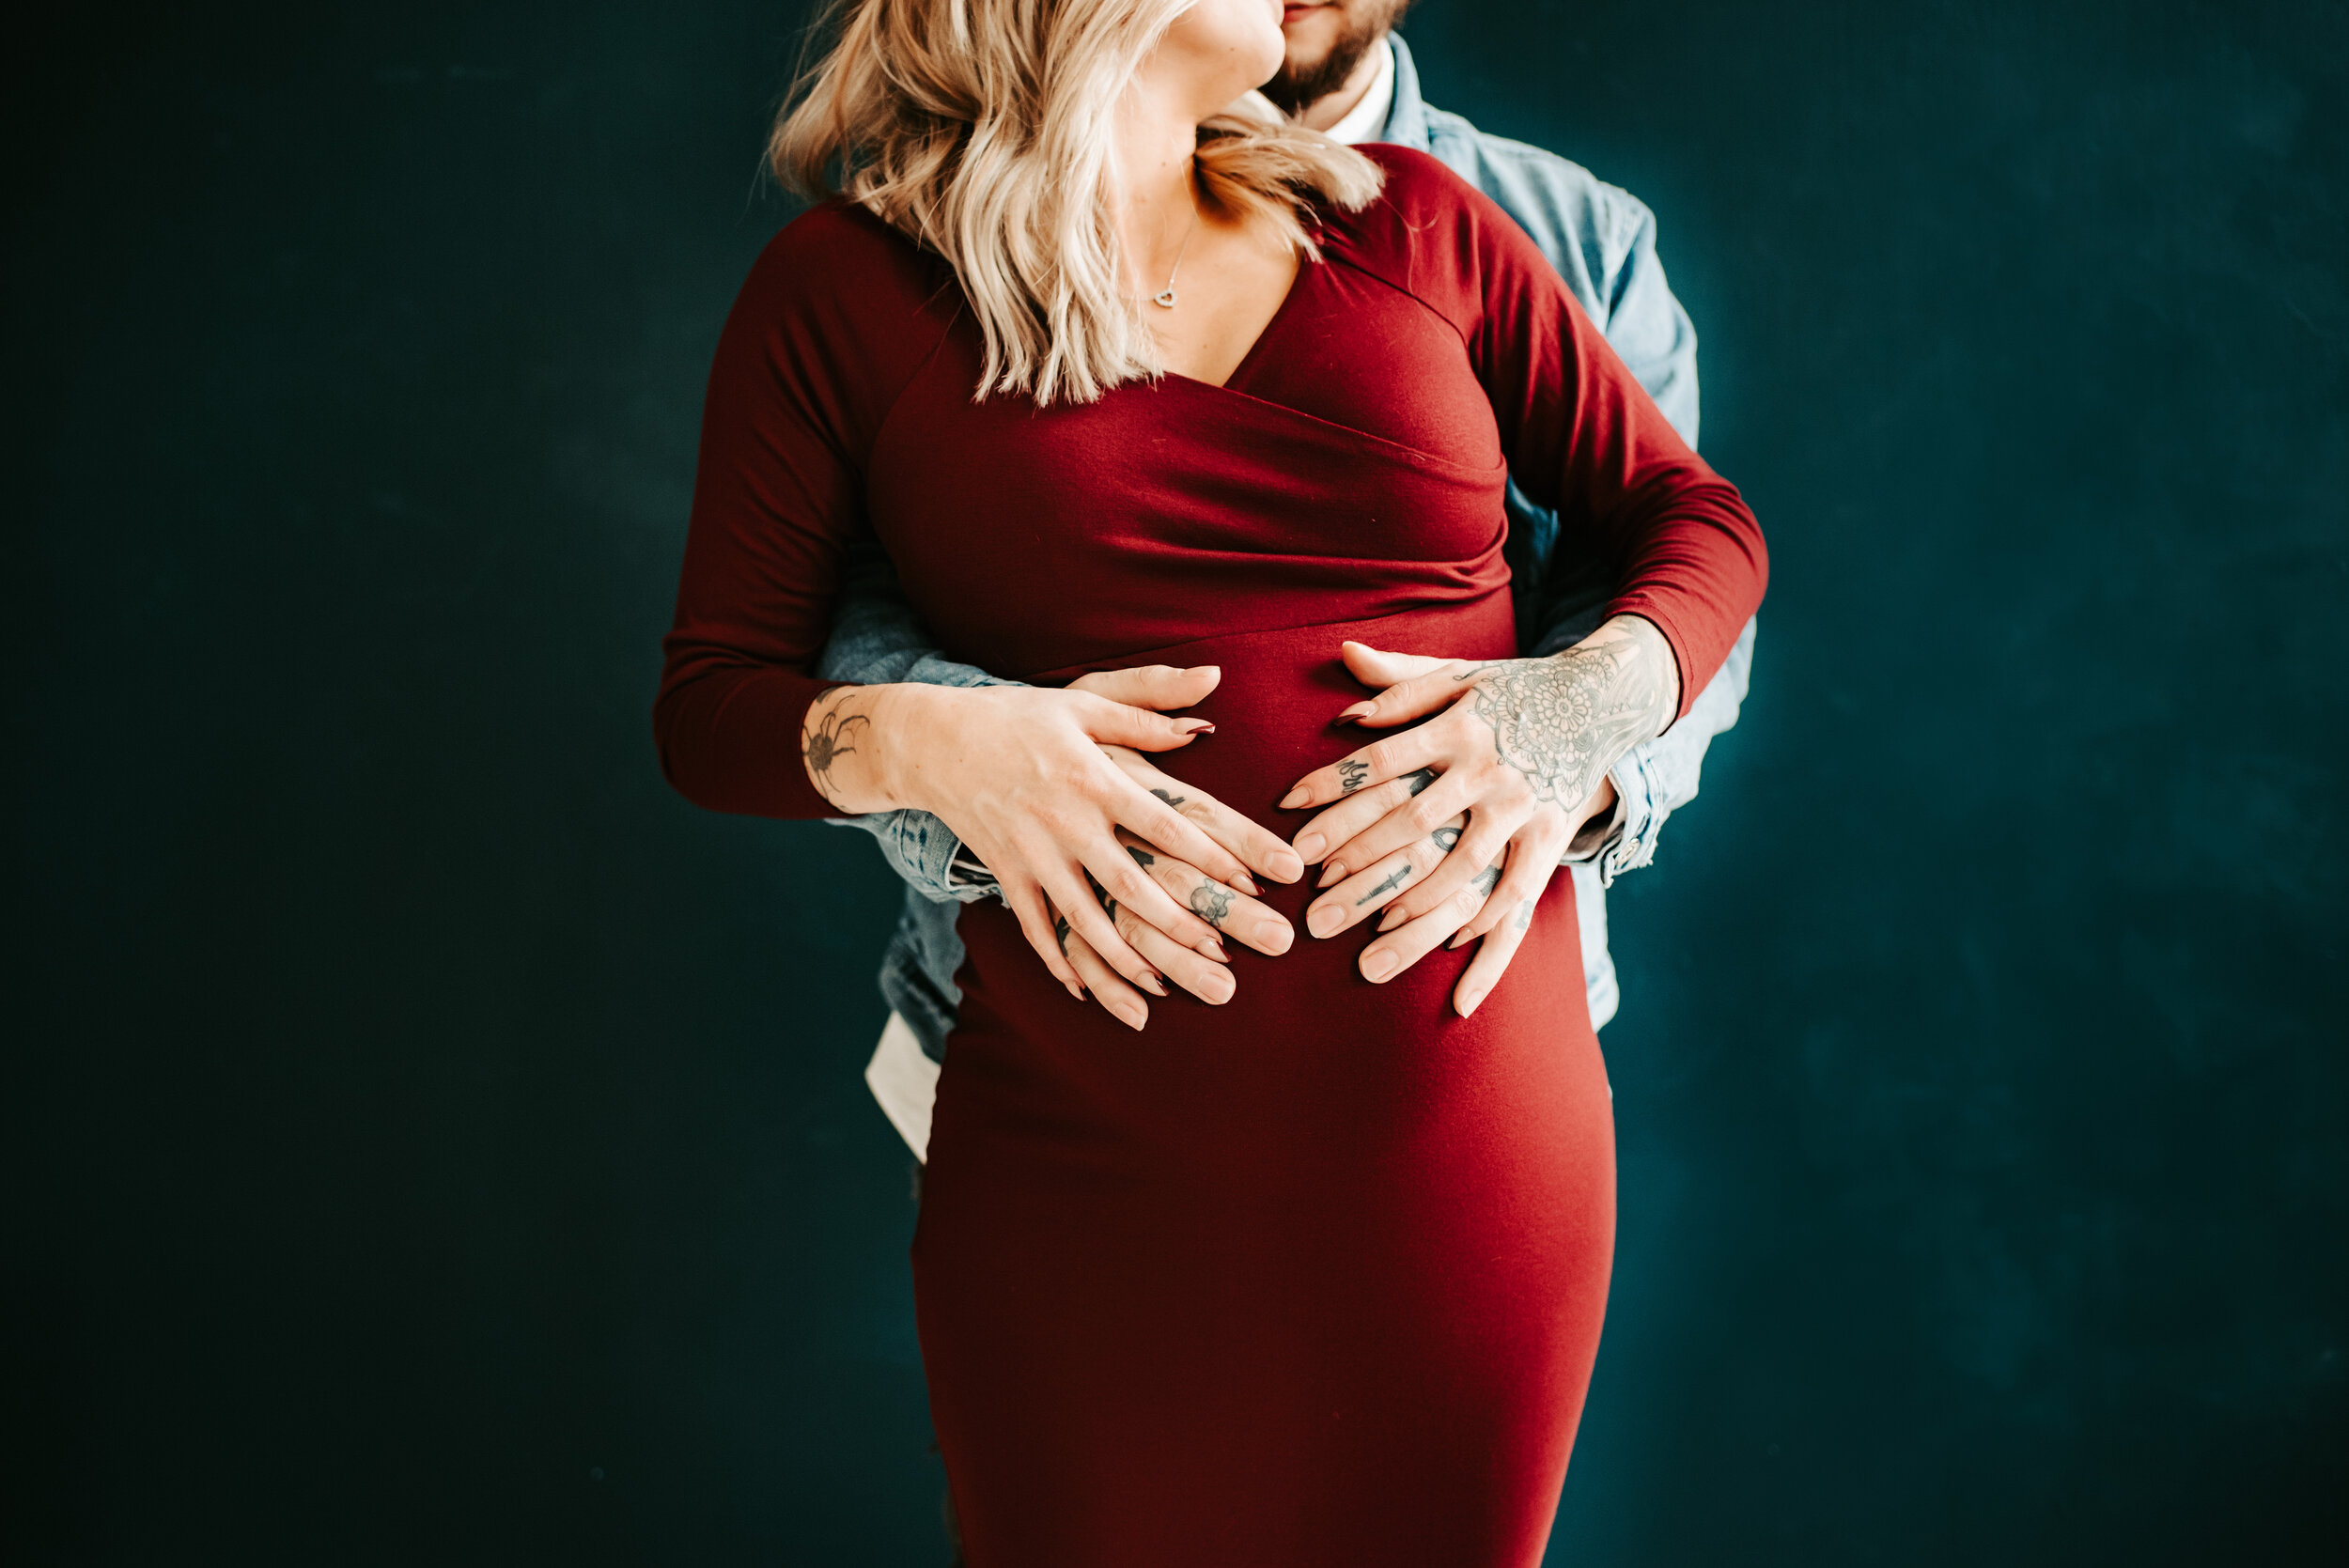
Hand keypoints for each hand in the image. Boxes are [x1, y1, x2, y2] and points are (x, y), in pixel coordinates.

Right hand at [803, 665, 1301, 1007]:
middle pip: (1130, 883)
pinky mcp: (1006, 874)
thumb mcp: (1084, 702)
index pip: (1164, 824)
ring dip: (1125, 957)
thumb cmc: (1018, 717)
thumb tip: (1209, 701)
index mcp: (1093, 777)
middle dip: (1178, 922)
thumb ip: (1148, 708)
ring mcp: (1033, 854)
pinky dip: (1059, 962)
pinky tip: (1088, 989)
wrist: (933, 741)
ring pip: (1084, 918)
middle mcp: (1065, 822)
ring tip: (1164, 985)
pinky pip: (1035, 928)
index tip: (1255, 881)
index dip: (1211, 855)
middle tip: (1224, 954)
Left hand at [1275, 616, 1677, 1015]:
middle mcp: (1487, 768)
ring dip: (1419, 899)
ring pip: (1465, 862)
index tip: (1286, 807)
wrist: (1601, 699)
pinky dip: (1489, 920)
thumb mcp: (1457, 674)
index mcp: (1457, 727)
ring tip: (1376, 931)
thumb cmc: (1512, 690)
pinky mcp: (1551, 832)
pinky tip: (1454, 944)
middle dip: (1359, 855)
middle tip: (1314, 891)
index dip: (1331, 784)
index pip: (1380, 760)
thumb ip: (1399, 681)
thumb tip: (1344, 662)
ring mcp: (1522, 804)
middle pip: (1413, 819)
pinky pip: (1520, 887)